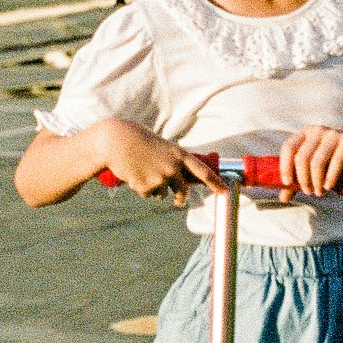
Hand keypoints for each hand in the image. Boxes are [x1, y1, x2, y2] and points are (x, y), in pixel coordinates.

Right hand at [97, 119, 216, 196]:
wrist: (118, 141)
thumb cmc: (141, 142)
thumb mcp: (163, 149)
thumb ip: (175, 163)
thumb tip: (187, 182)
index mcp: (180, 155)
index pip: (203, 172)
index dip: (215, 183)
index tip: (225, 192)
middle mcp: (173, 167)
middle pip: (183, 191)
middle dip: (180, 198)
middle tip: (178, 200)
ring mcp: (161, 178)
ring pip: (162, 194)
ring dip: (154, 188)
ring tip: (143, 172)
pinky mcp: (147, 187)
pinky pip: (148, 195)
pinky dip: (141, 188)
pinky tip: (134, 174)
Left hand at [281, 126, 342, 196]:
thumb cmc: (335, 159)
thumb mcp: (315, 167)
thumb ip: (298, 180)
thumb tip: (283, 198)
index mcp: (305, 133)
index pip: (288, 147)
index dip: (285, 166)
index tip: (288, 183)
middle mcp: (318, 130)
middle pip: (302, 158)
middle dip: (303, 179)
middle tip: (309, 192)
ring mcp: (333, 134)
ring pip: (317, 161)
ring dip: (316, 181)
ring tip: (319, 192)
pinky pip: (336, 161)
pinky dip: (330, 177)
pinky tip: (329, 186)